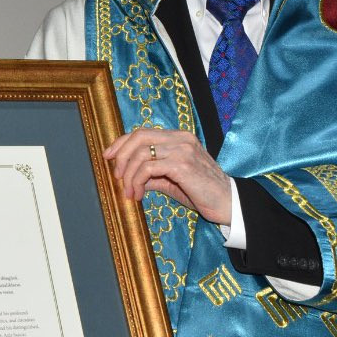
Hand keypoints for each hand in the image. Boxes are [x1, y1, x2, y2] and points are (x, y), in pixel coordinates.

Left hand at [104, 129, 231, 223]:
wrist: (228, 203)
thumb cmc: (202, 192)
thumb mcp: (172, 180)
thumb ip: (152, 175)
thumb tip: (128, 177)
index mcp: (179, 138)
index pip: (142, 132)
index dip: (121, 143)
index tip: (108, 156)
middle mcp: (181, 139)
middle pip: (138, 137)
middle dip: (121, 156)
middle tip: (116, 176)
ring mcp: (182, 150)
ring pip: (140, 154)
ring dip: (128, 175)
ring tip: (129, 192)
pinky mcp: (182, 165)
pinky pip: (148, 168)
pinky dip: (137, 181)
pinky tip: (138, 194)